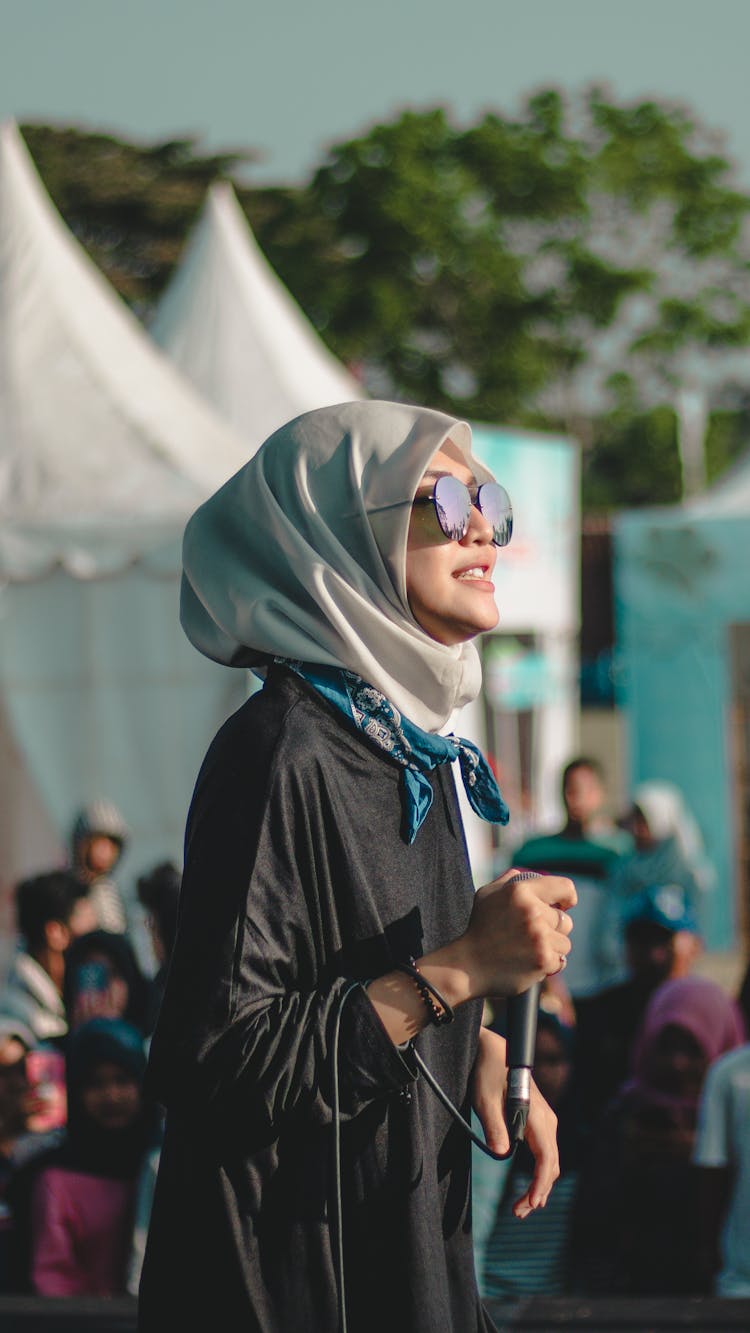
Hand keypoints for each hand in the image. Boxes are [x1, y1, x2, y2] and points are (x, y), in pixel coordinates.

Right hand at [459, 868, 575, 999]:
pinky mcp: (543, 959)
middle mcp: (532, 911)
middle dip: (552, 928)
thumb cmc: (479, 929)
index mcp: (520, 890)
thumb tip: (529, 875)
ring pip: (564, 942)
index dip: (567, 898)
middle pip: (565, 920)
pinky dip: (548, 964)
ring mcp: (539, 937)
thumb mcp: (487, 895)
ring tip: (527, 950)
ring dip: (551, 947)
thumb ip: (510, 880)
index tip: (563, 906)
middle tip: (531, 935)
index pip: (565, 888)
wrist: (468, 967)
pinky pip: (560, 960)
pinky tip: (529, 962)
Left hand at [472, 1026, 559, 1218]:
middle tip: (519, 1213)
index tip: (529, 1205)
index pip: (546, 1159)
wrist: (493, 1049)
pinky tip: (529, 1187)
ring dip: (539, 1185)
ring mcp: (544, 1121)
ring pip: (549, 1161)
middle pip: (551, 1164)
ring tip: (522, 1207)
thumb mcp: (485, 1098)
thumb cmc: (488, 1071)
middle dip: (538, 1191)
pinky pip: (543, 1153)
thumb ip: (494, 1126)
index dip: (539, 1185)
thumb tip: (501, 1154)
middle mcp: (547, 1121)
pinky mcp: (537, 1121)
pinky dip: (538, 1173)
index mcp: (538, 1116)